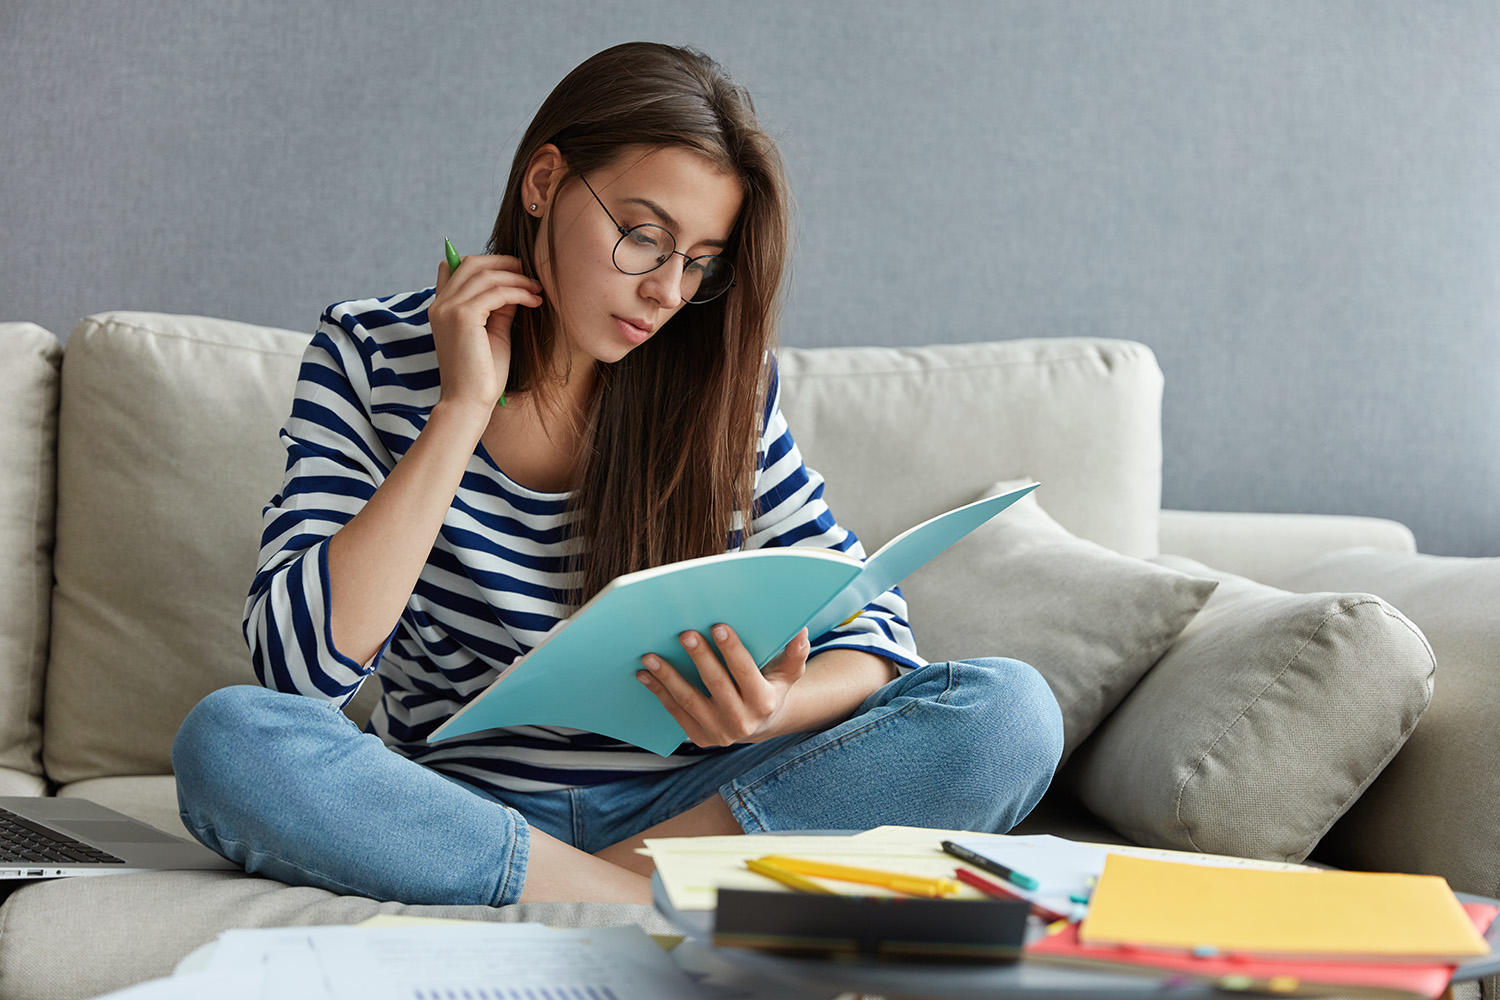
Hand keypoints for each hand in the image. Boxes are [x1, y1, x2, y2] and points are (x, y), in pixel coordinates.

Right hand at [428, 252, 543, 413]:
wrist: (468, 403)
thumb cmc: (482, 375)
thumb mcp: (493, 334)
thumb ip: (499, 309)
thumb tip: (515, 287)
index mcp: (442, 308)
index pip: (453, 267)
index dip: (484, 262)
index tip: (512, 271)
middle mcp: (440, 305)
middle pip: (472, 263)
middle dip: (504, 262)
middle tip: (529, 272)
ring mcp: (449, 309)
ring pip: (486, 275)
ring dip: (517, 278)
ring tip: (537, 289)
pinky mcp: (463, 317)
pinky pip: (496, 292)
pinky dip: (518, 292)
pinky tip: (534, 301)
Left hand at [637, 626, 810, 746]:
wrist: (759, 725)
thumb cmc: (770, 687)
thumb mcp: (787, 674)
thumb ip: (795, 654)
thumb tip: (801, 632)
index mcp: (764, 702)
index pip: (746, 672)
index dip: (732, 650)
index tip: (717, 626)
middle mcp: (742, 722)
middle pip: (716, 685)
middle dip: (699, 658)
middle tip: (684, 634)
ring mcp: (719, 733)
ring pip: (690, 701)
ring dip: (668, 678)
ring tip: (651, 656)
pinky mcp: (700, 738)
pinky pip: (676, 713)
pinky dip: (659, 693)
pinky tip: (645, 675)